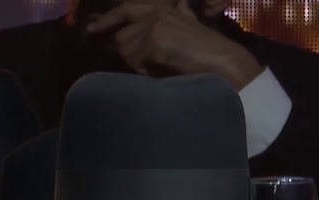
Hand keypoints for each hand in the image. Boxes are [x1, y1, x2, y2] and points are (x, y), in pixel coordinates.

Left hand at [85, 0, 262, 87]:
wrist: (227, 66)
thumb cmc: (208, 57)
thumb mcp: (186, 31)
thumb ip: (166, 25)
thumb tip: (134, 35)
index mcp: (164, 8)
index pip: (125, 10)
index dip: (107, 20)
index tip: (91, 30)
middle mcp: (156, 11)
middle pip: (122, 36)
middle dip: (128, 54)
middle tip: (143, 66)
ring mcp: (153, 23)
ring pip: (126, 50)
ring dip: (139, 66)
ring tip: (163, 69)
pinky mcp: (153, 39)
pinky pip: (134, 61)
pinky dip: (146, 72)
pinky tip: (164, 72)